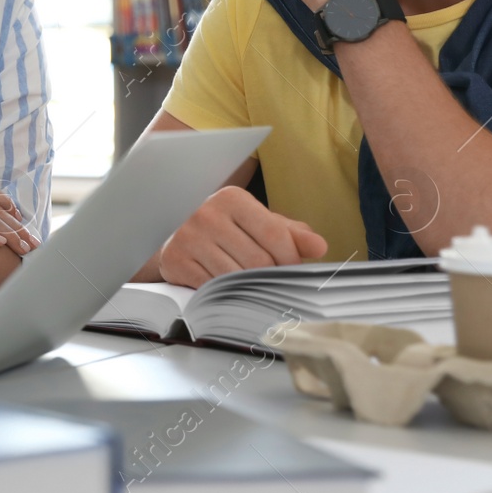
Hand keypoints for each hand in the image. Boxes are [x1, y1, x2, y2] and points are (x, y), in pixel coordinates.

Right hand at [157, 186, 327, 287]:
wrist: (172, 232)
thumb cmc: (222, 228)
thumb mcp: (255, 222)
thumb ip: (289, 233)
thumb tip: (319, 246)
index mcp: (232, 198)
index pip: (274, 235)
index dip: (291, 259)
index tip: (292, 270)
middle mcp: (206, 214)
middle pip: (257, 261)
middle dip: (271, 277)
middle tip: (273, 283)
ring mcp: (188, 238)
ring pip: (236, 278)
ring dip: (248, 288)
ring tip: (251, 287)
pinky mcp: (175, 261)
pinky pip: (212, 289)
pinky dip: (225, 294)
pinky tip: (227, 289)